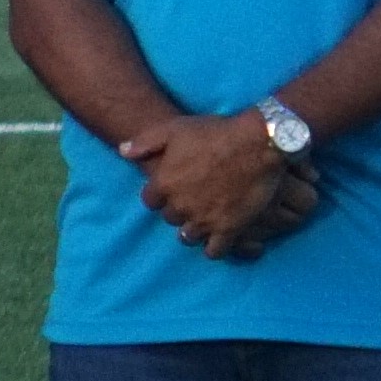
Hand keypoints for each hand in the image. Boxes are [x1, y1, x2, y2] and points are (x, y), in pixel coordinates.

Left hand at [127, 111, 312, 257]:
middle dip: (178, 210)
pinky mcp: (229, 229)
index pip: (150, 201)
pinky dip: (215, 248)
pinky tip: (220, 238)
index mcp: (163, 184)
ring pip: (188, 237)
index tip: (172, 188)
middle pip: (170, 218)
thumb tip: (122, 151)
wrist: (258, 143)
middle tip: (193, 200)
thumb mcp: (174, 129)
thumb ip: (145, 142)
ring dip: (193, 230)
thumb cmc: (216, 133)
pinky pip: (214, 251)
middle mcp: (180, 206)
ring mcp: (204, 220)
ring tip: (204, 220)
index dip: (160, 194)